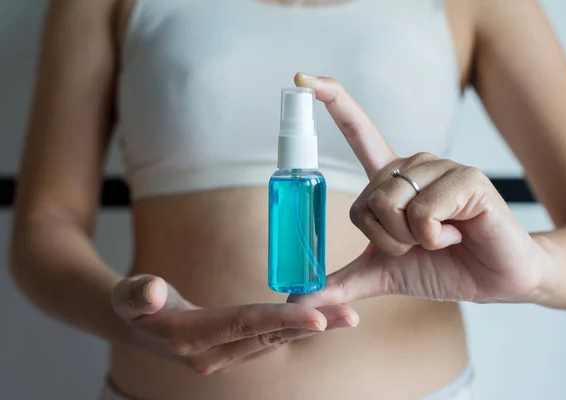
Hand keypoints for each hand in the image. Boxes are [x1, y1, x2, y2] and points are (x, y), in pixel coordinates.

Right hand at [111, 275, 357, 374]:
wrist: (134, 325)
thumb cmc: (132, 305)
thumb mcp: (128, 296)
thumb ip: (136, 293)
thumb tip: (151, 290)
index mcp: (191, 338)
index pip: (243, 325)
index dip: (279, 319)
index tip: (317, 317)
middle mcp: (213, 354)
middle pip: (269, 335)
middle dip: (311, 325)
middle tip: (351, 315)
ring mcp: (224, 355)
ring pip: (274, 338)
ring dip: (311, 328)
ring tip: (346, 316)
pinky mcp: (232, 349)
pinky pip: (269, 337)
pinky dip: (295, 327)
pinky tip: (319, 319)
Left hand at [290, 73, 550, 305]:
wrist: (495, 279)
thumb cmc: (442, 267)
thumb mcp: (383, 275)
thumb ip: (340, 283)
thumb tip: (296, 302)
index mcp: (391, 178)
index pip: (358, 131)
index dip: (332, 102)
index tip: (304, 78)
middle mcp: (412, 164)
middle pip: (367, 200)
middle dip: (387, 239)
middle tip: (420, 243)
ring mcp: (440, 167)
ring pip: (391, 205)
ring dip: (411, 240)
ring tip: (442, 237)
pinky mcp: (467, 178)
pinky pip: (423, 213)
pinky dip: (435, 239)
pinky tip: (458, 233)